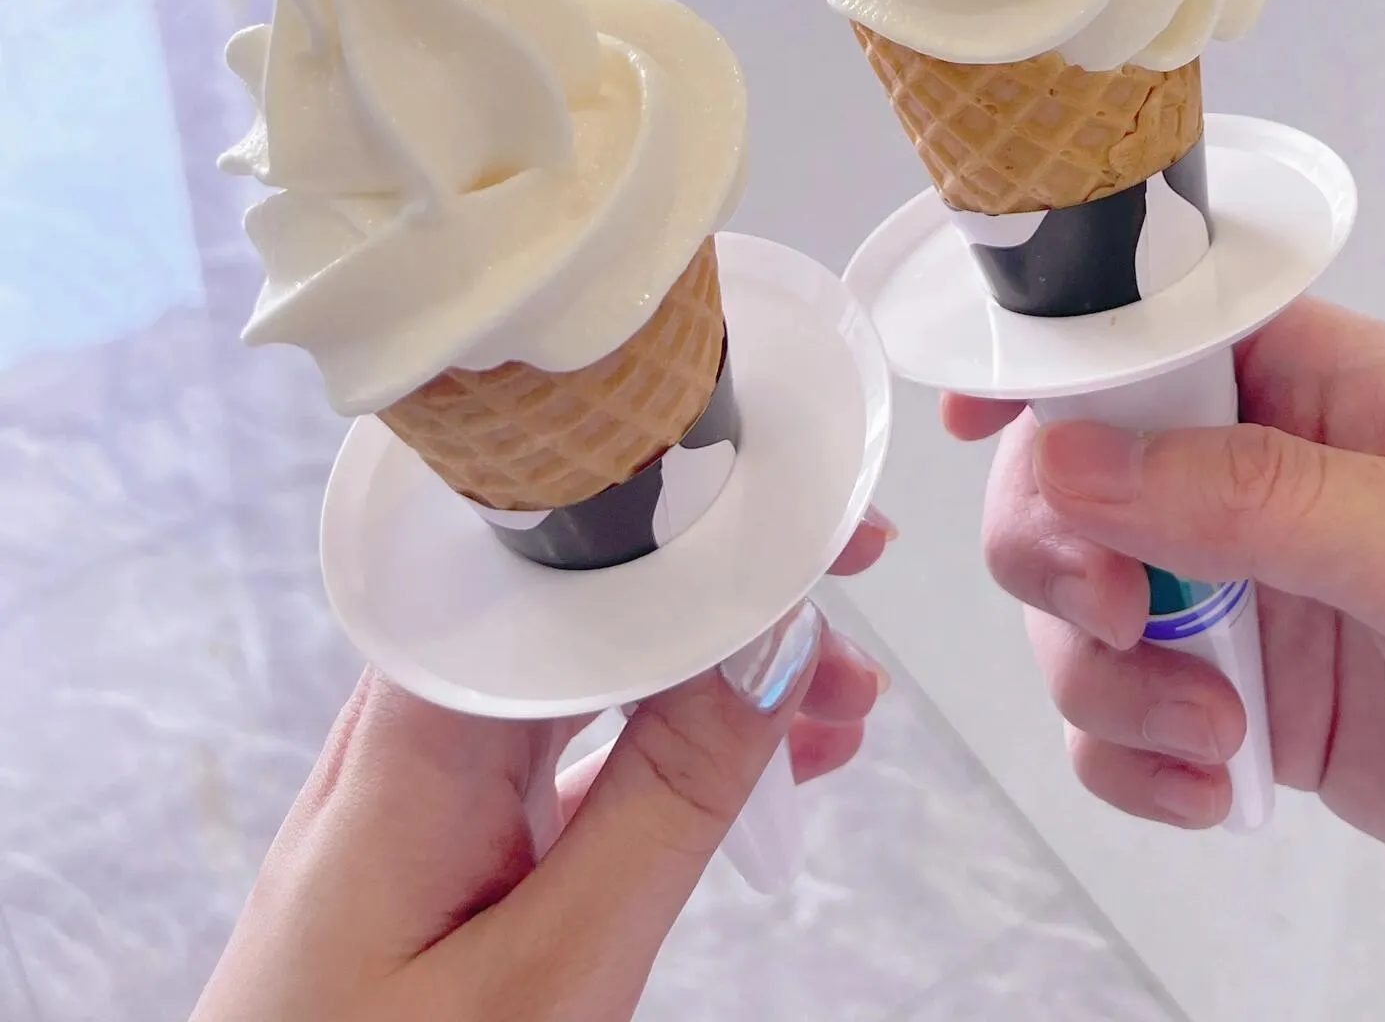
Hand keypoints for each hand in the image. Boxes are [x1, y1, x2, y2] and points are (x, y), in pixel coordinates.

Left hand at [193, 512, 895, 1021]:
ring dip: (721, 669)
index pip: (574, 563)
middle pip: (591, 598)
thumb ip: (665, 804)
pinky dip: (676, 745)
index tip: (816, 528)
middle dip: (733, 586)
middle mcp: (414, 727)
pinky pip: (581, 748)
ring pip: (598, 670)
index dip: (707, 527)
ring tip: (839, 702)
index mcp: (416, 730)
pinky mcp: (447, 831)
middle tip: (851, 586)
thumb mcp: (548, 976)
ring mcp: (428, 781)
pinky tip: (763, 761)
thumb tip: (774, 645)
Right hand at [954, 308, 1384, 981]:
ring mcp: (1264, 598)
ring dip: (1105, 681)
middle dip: (1064, 553)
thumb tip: (1068, 460)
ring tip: (1212, 734)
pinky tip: (1220, 789)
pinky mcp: (1265, 705)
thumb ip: (1249, 499)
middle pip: (1080, 481)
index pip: (1145, 337)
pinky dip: (1137, 764)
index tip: (977, 428)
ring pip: (1083, 610)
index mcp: (1325, 390)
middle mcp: (1275, 484)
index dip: (1046, 368)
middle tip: (1120, 613)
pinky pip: (1127, 720)